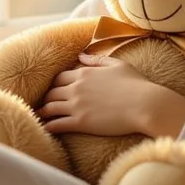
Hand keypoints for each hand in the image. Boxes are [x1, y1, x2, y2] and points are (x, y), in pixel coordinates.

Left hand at [36, 53, 184, 137]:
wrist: (145, 105)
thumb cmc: (136, 84)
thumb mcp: (117, 64)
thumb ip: (96, 60)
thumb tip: (80, 55)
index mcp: (84, 73)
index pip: (60, 77)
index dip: (55, 83)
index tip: (54, 89)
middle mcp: (76, 88)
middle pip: (52, 92)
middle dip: (46, 97)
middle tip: (42, 103)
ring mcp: (76, 105)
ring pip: (50, 107)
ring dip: (43, 111)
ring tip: (38, 116)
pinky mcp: (80, 122)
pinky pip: (57, 124)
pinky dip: (49, 126)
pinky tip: (44, 128)